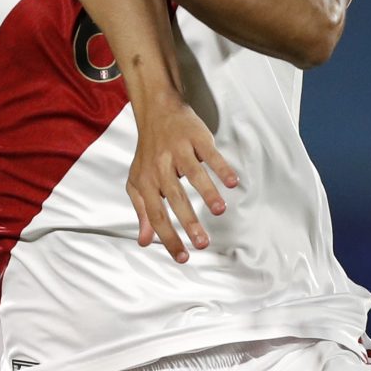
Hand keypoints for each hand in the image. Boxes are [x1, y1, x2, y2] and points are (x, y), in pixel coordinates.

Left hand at [127, 100, 239, 262]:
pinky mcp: (195, 138)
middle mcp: (160, 167)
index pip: (156, 215)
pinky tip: (233, 182)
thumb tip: (144, 242)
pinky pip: (210, 154)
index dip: (168, 238)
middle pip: (175, 198)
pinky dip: (221, 167)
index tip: (184, 257)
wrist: (156, 112)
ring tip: (220, 212)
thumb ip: (142, 212)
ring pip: (193, 174)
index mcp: (146, 181)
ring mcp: (179, 151)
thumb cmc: (149, 153)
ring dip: (207, 193)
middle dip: (189, 222)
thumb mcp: (138, 183)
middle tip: (203, 243)